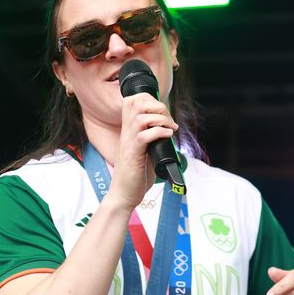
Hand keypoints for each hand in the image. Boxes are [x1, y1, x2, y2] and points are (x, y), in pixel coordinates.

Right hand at [107, 93, 177, 209]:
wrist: (123, 195)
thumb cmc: (134, 176)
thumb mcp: (144, 152)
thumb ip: (152, 139)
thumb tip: (169, 131)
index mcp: (128, 131)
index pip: (131, 101)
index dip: (148, 99)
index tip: (162, 111)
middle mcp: (127, 134)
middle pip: (137, 103)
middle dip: (157, 106)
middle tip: (169, 120)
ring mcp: (129, 144)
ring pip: (141, 117)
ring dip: (160, 119)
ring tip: (170, 128)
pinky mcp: (134, 156)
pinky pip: (144, 136)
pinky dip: (159, 132)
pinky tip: (167, 137)